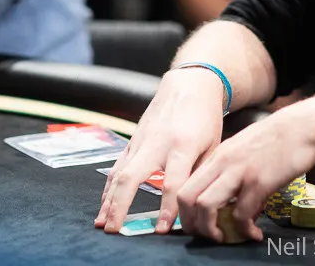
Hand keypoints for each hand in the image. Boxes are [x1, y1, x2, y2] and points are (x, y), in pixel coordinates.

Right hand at [95, 68, 225, 234]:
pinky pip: (117, 166)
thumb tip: (192, 206)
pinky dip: (109, 186)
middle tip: (114, 230)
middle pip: (132, 177)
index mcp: (183, 145)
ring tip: (102, 223)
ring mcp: (141, 140)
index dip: (166, 209)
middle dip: (120, 206)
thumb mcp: (213, 146)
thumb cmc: (206, 117)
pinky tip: (105, 203)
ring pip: (119, 172)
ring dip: (108, 200)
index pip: (172, 183)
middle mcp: (157, 143)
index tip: (161, 230)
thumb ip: (200, 175)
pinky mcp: (133, 140)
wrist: (189, 85)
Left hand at [178, 99, 314, 241]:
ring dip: (210, 230)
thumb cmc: (283, 136)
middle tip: (204, 235)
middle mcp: (223, 162)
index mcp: (219, 154)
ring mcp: (240, 171)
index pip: (187, 183)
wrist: (308, 124)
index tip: (195, 223)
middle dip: (190, 223)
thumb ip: (235, 170)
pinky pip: (241, 215)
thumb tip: (233, 199)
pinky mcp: (259, 182)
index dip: (186, 209)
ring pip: (205, 206)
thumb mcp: (248, 148)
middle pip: (187, 197)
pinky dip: (244, 230)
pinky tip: (254, 234)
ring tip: (224, 238)